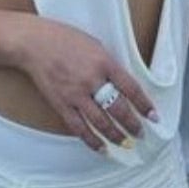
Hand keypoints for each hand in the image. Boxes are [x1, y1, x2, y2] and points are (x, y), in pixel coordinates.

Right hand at [16, 19, 156, 151]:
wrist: (34, 44)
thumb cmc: (64, 39)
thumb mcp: (94, 45)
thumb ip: (109, 65)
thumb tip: (123, 85)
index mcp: (104, 62)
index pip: (131, 88)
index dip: (144, 105)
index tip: (153, 116)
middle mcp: (92, 80)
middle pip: (118, 109)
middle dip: (133, 124)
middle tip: (141, 134)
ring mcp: (75, 94)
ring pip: (101, 122)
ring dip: (116, 136)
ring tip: (126, 143)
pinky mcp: (61, 104)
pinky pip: (79, 128)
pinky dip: (92, 140)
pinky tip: (101, 148)